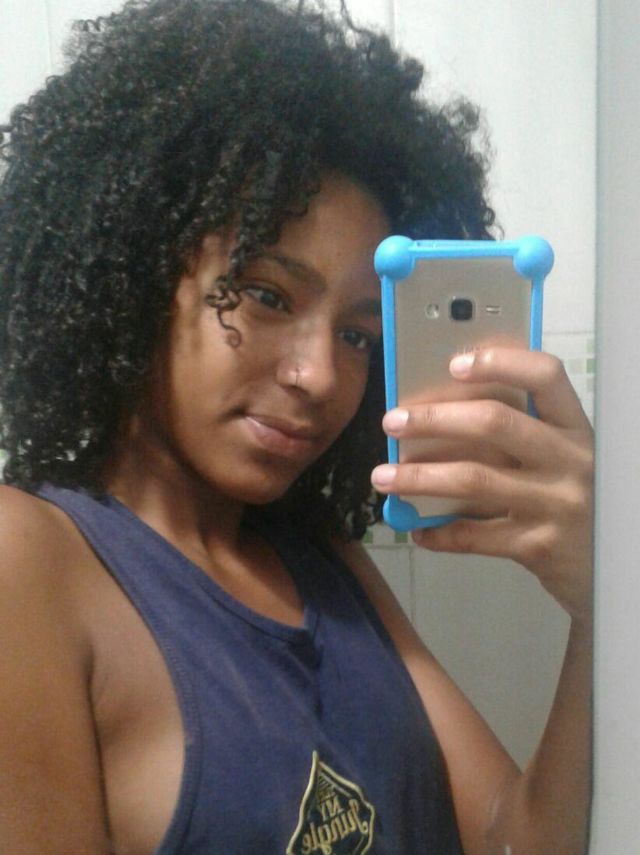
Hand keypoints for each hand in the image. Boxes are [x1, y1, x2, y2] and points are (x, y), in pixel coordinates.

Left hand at [371, 347, 593, 623]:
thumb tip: (442, 418)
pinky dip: (439, 533)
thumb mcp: (565, 460)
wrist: (616, 571)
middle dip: (434, 419)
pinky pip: (475, 535)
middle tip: (392, 421)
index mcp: (576, 428)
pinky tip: (418, 530)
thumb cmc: (577, 502)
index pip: (546, 377)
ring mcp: (558, 504)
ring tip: (383, 476)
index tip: (454, 364)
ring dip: (420, 476)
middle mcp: (572, 460)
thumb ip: (523, 438)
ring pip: (473, 479)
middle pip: (494, 423)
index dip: (500, 363)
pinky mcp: (540, 547)